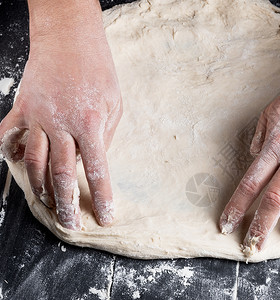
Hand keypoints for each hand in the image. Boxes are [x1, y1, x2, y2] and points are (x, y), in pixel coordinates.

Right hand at [0, 1, 121, 229]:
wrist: (69, 39)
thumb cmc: (98, 70)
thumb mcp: (115, 104)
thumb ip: (105, 134)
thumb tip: (93, 160)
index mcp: (91, 124)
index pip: (97, 170)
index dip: (102, 196)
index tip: (105, 217)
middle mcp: (62, 125)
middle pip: (61, 174)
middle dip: (66, 203)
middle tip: (71, 223)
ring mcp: (38, 117)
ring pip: (34, 162)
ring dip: (40, 188)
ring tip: (48, 204)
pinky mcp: (21, 108)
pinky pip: (8, 136)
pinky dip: (10, 154)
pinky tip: (17, 166)